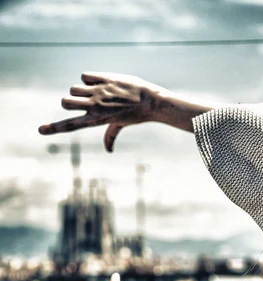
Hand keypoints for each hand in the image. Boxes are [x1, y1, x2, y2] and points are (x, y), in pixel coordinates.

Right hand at [38, 72, 169, 151]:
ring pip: (74, 88)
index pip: (71, 125)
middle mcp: (95, 106)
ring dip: (80, 89)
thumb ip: (111, 135)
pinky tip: (102, 82)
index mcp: (96, 120)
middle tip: (82, 102)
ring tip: (96, 92)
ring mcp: (99, 92)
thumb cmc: (135, 114)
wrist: (150, 100)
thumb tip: (109, 150)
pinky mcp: (103, 78)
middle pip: (65, 101)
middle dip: (68, 101)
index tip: (41, 130)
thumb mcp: (122, 124)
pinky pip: (85, 75)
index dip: (54, 128)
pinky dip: (90, 78)